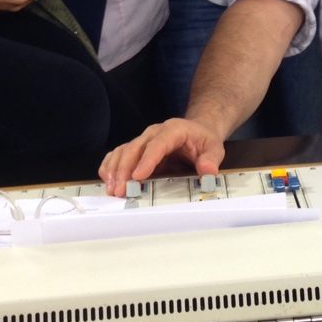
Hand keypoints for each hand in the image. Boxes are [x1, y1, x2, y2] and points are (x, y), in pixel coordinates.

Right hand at [98, 118, 224, 194]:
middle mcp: (154, 133)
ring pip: (123, 150)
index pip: (158, 144)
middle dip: (125, 170)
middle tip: (120, 191)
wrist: (197, 130)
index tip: (138, 177)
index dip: (147, 160)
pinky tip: (107, 180)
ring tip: (112, 190)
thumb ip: (211, 159)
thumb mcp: (214, 148)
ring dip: (115, 170)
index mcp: (173, 130)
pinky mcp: (137, 148)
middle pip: (135, 148)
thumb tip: (207, 170)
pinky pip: (118, 154)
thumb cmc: (203, 141)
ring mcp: (143, 140)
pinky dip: (111, 166)